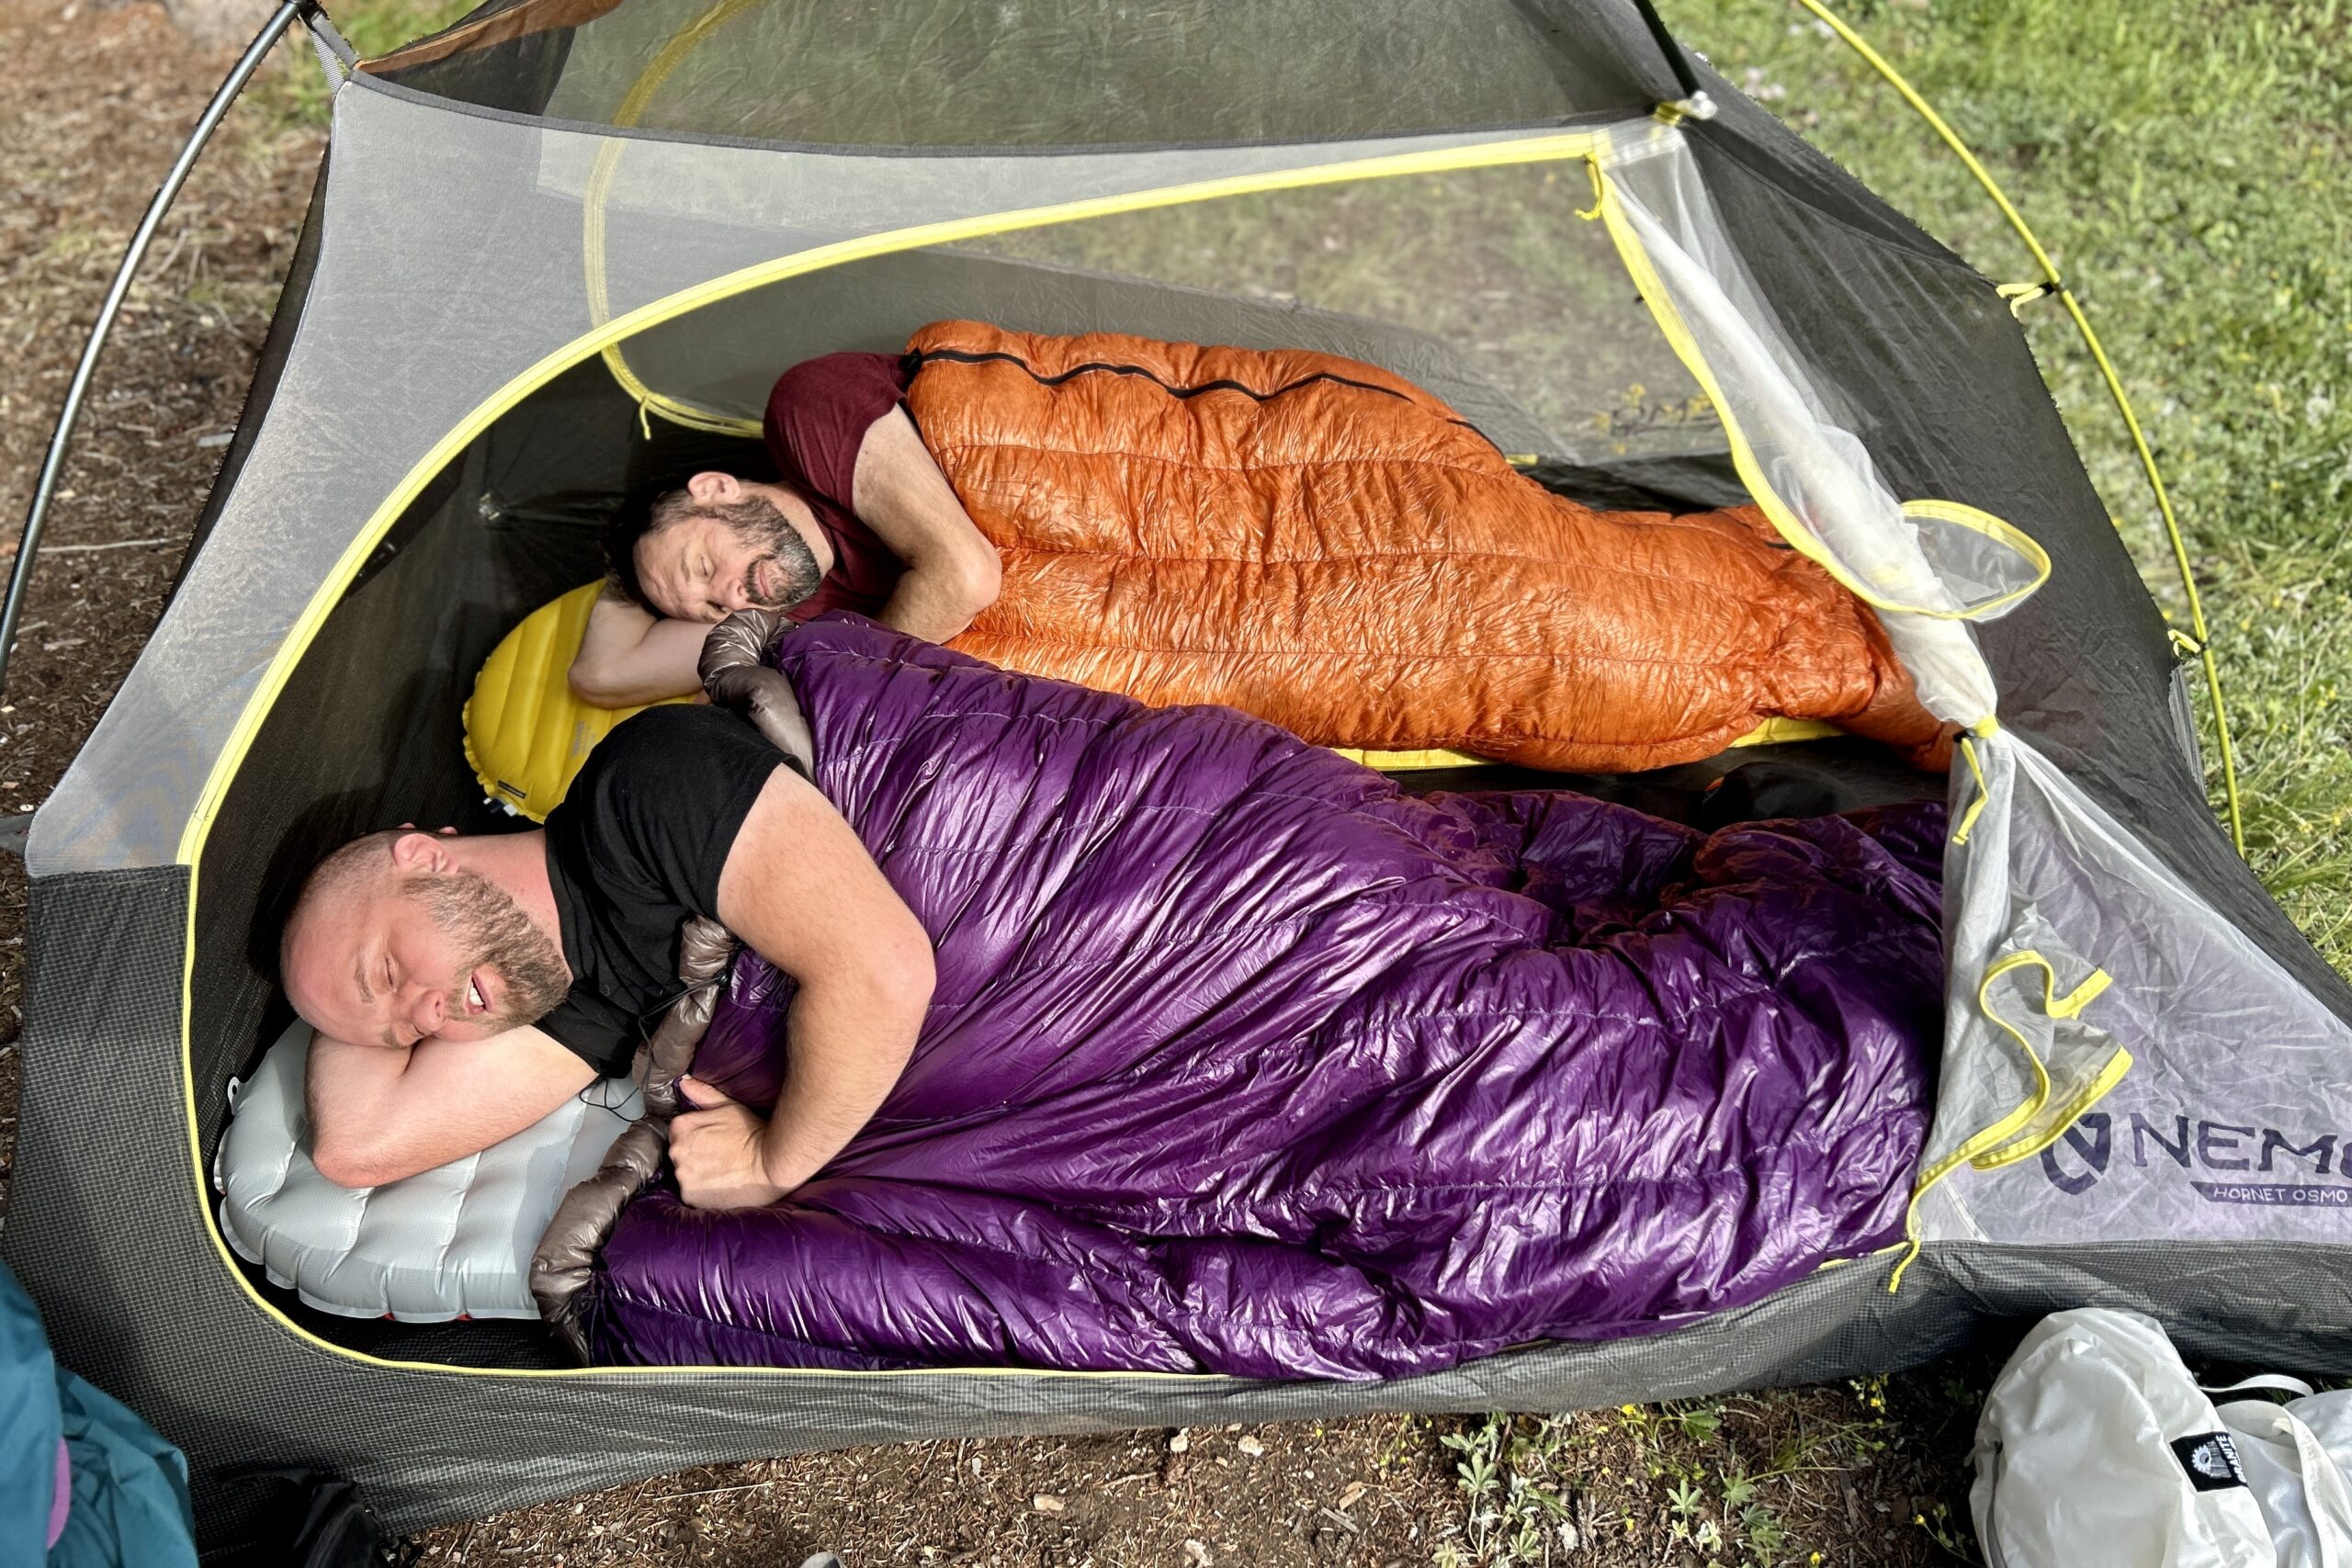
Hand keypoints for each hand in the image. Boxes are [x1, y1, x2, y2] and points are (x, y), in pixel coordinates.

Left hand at [668, 1076, 786, 1211]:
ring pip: (685, 1175)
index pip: (678, 1133)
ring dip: (698, 1175)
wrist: (771, 1164)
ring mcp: (682, 1176)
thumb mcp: (729, 1106)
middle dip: (695, 1156)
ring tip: (721, 1173)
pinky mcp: (690, 1197)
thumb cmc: (752, 1132)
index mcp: (681, 1127)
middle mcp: (676, 1152)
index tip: (713, 1141)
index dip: (697, 1137)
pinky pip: (692, 1194)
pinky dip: (703, 1192)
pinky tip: (720, 1186)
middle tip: (719, 1157)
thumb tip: (683, 1082)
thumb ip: (703, 1094)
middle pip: (679, 1155)